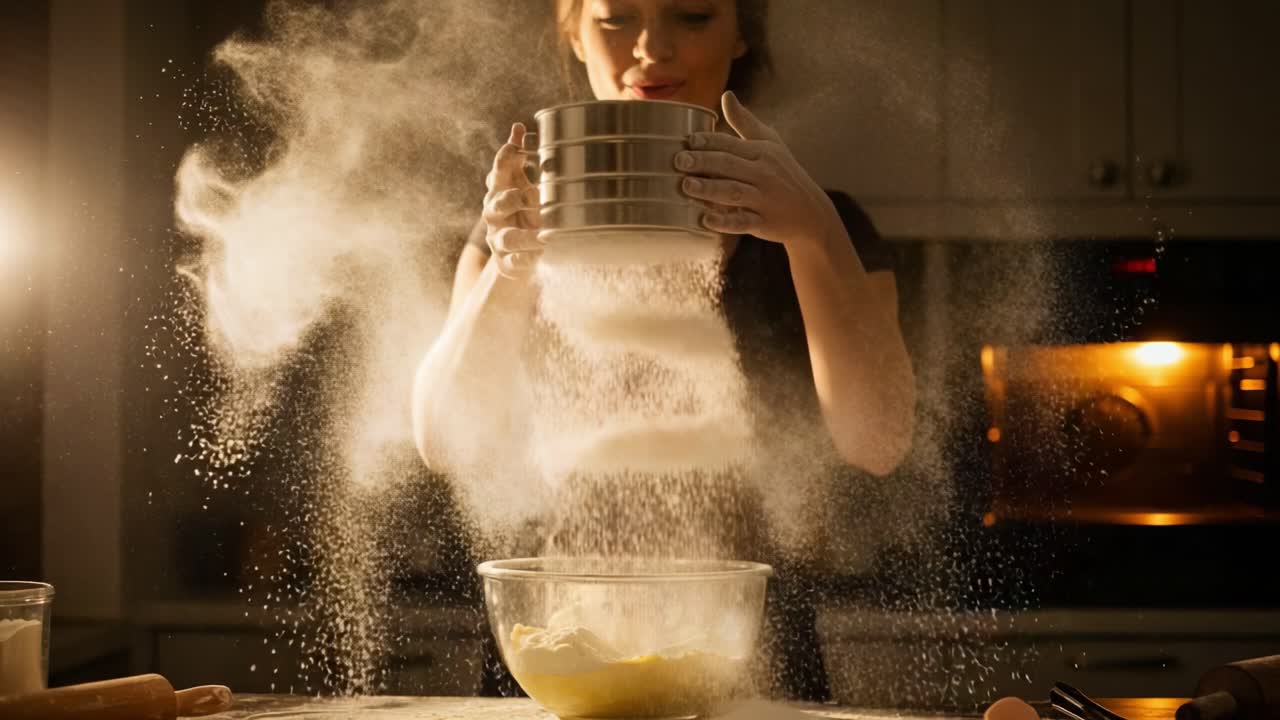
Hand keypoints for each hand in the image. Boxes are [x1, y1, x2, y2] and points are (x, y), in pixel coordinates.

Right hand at [483, 123, 540, 277]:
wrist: (515, 251)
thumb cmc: (521, 210)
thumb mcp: (520, 184)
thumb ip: (518, 159)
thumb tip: (517, 127)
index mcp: (500, 190)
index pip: (498, 171)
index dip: (504, 160)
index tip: (515, 149)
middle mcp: (494, 214)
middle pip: (496, 204)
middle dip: (512, 199)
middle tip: (533, 197)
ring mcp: (498, 239)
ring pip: (507, 237)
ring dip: (525, 236)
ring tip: (544, 237)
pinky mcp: (506, 262)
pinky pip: (513, 262)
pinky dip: (527, 260)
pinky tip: (541, 257)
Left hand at [675, 91, 838, 246]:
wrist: (811, 212)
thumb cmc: (784, 174)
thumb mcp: (770, 144)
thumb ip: (745, 122)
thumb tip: (726, 94)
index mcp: (762, 152)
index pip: (731, 144)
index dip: (709, 141)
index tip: (687, 141)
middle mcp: (764, 173)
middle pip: (729, 165)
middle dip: (704, 162)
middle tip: (678, 161)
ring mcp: (764, 199)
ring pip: (734, 192)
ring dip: (710, 189)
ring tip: (686, 186)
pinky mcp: (765, 223)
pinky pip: (743, 222)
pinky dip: (726, 222)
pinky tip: (706, 220)